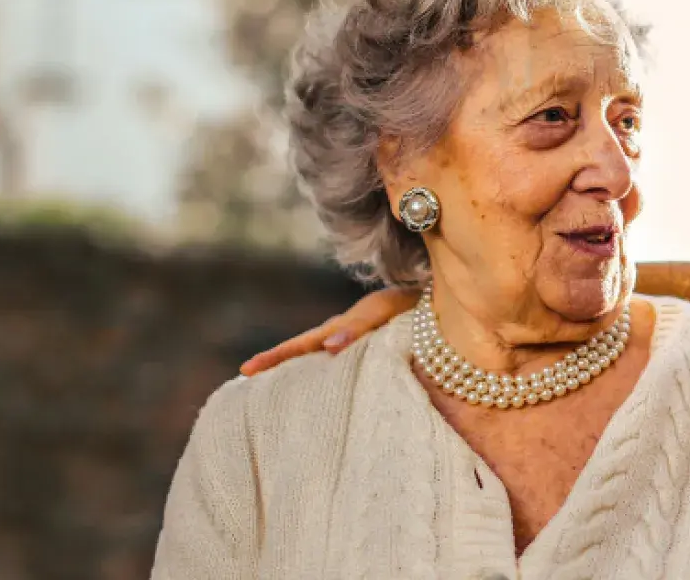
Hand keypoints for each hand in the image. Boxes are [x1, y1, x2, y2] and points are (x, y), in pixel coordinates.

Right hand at [239, 286, 416, 374]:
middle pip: (306, 349)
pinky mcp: (376, 349)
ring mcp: (359, 340)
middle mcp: (348, 333)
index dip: (276, 356)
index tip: (247, 370)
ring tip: (274, 390)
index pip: (303, 343)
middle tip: (246, 377)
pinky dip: (328, 373)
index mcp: (345, 326)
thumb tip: (326, 348)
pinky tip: (323, 391)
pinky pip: (346, 362)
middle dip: (277, 363)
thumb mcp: (385, 310)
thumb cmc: (416, 303)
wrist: (443, 298)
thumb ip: (357, 327)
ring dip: (300, 369)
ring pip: (322, 355)